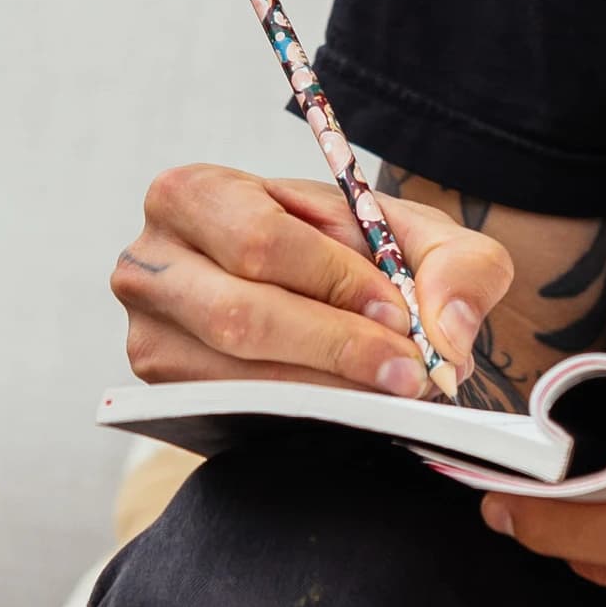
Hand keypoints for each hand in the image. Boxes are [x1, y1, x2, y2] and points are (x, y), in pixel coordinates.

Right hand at [114, 162, 511, 401]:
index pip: (264, 242)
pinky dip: (298, 413)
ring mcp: (147, 333)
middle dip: (336, 346)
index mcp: (193, 193)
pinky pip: (232, 410)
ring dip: (325, 389)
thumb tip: (449, 331)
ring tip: (390, 392)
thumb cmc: (351, 258)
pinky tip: (348, 408)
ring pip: (236, 375)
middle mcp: (148, 263)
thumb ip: (458, 265)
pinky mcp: (160, 390)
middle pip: (241, 315)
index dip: (338, 283)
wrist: (312, 300)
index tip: (402, 317)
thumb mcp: (414, 238)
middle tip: (409, 372)